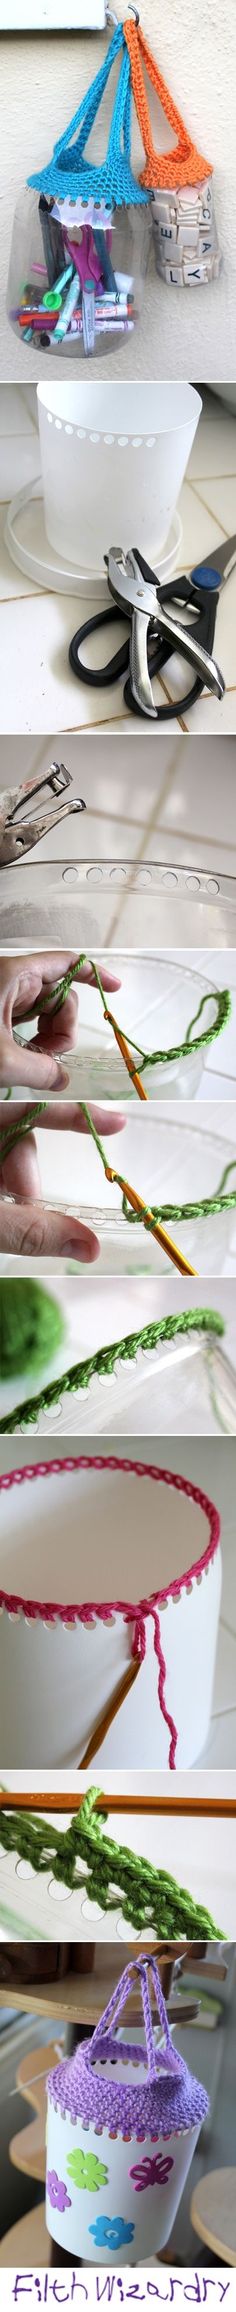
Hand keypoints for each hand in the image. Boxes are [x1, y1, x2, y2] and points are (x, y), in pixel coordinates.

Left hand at [0, 953, 120, 1092]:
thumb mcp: (3, 1061)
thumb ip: (40, 1071)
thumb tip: (61, 1079)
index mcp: (15, 975)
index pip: (65, 963)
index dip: (93, 974)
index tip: (116, 989)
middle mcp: (12, 980)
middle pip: (59, 997)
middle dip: (63, 1028)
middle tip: (50, 1056)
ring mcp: (3, 997)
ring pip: (43, 1013)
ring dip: (48, 1039)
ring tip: (32, 1061)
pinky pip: (26, 1023)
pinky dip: (31, 1043)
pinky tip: (23, 1062)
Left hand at [0, 1101, 124, 1258]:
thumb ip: (29, 1231)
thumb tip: (90, 1246)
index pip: (33, 1108)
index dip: (75, 1114)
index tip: (117, 1124)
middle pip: (20, 1135)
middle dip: (26, 1177)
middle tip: (19, 1210)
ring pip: (8, 1154)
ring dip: (14, 1188)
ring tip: (0, 1223)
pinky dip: (4, 1188)